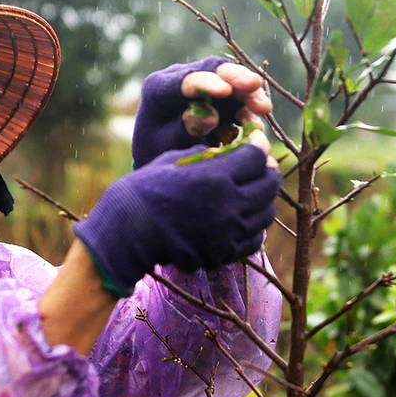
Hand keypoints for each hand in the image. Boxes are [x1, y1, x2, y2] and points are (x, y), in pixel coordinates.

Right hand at [75, 133, 280, 296]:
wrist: (126, 233)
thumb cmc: (143, 191)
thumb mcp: (171, 160)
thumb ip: (204, 156)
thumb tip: (226, 152)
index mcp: (215, 177)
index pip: (256, 157)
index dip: (258, 146)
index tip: (256, 142)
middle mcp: (228, 206)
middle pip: (268, 184)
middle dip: (266, 171)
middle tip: (259, 166)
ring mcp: (227, 233)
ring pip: (265, 213)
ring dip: (263, 199)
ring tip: (251, 193)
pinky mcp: (222, 254)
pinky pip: (254, 240)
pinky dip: (253, 227)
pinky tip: (242, 219)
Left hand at [131, 57, 273, 168]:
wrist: (162, 153)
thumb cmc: (158, 148)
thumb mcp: (166, 143)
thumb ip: (185, 128)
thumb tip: (211, 116)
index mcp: (159, 87)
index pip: (183, 80)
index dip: (205, 83)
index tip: (225, 91)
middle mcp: (184, 78)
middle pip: (213, 70)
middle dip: (236, 77)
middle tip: (254, 85)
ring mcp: (206, 85)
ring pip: (232, 81)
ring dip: (250, 93)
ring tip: (264, 108)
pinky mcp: (223, 97)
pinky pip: (240, 99)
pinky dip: (251, 109)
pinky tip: (258, 122)